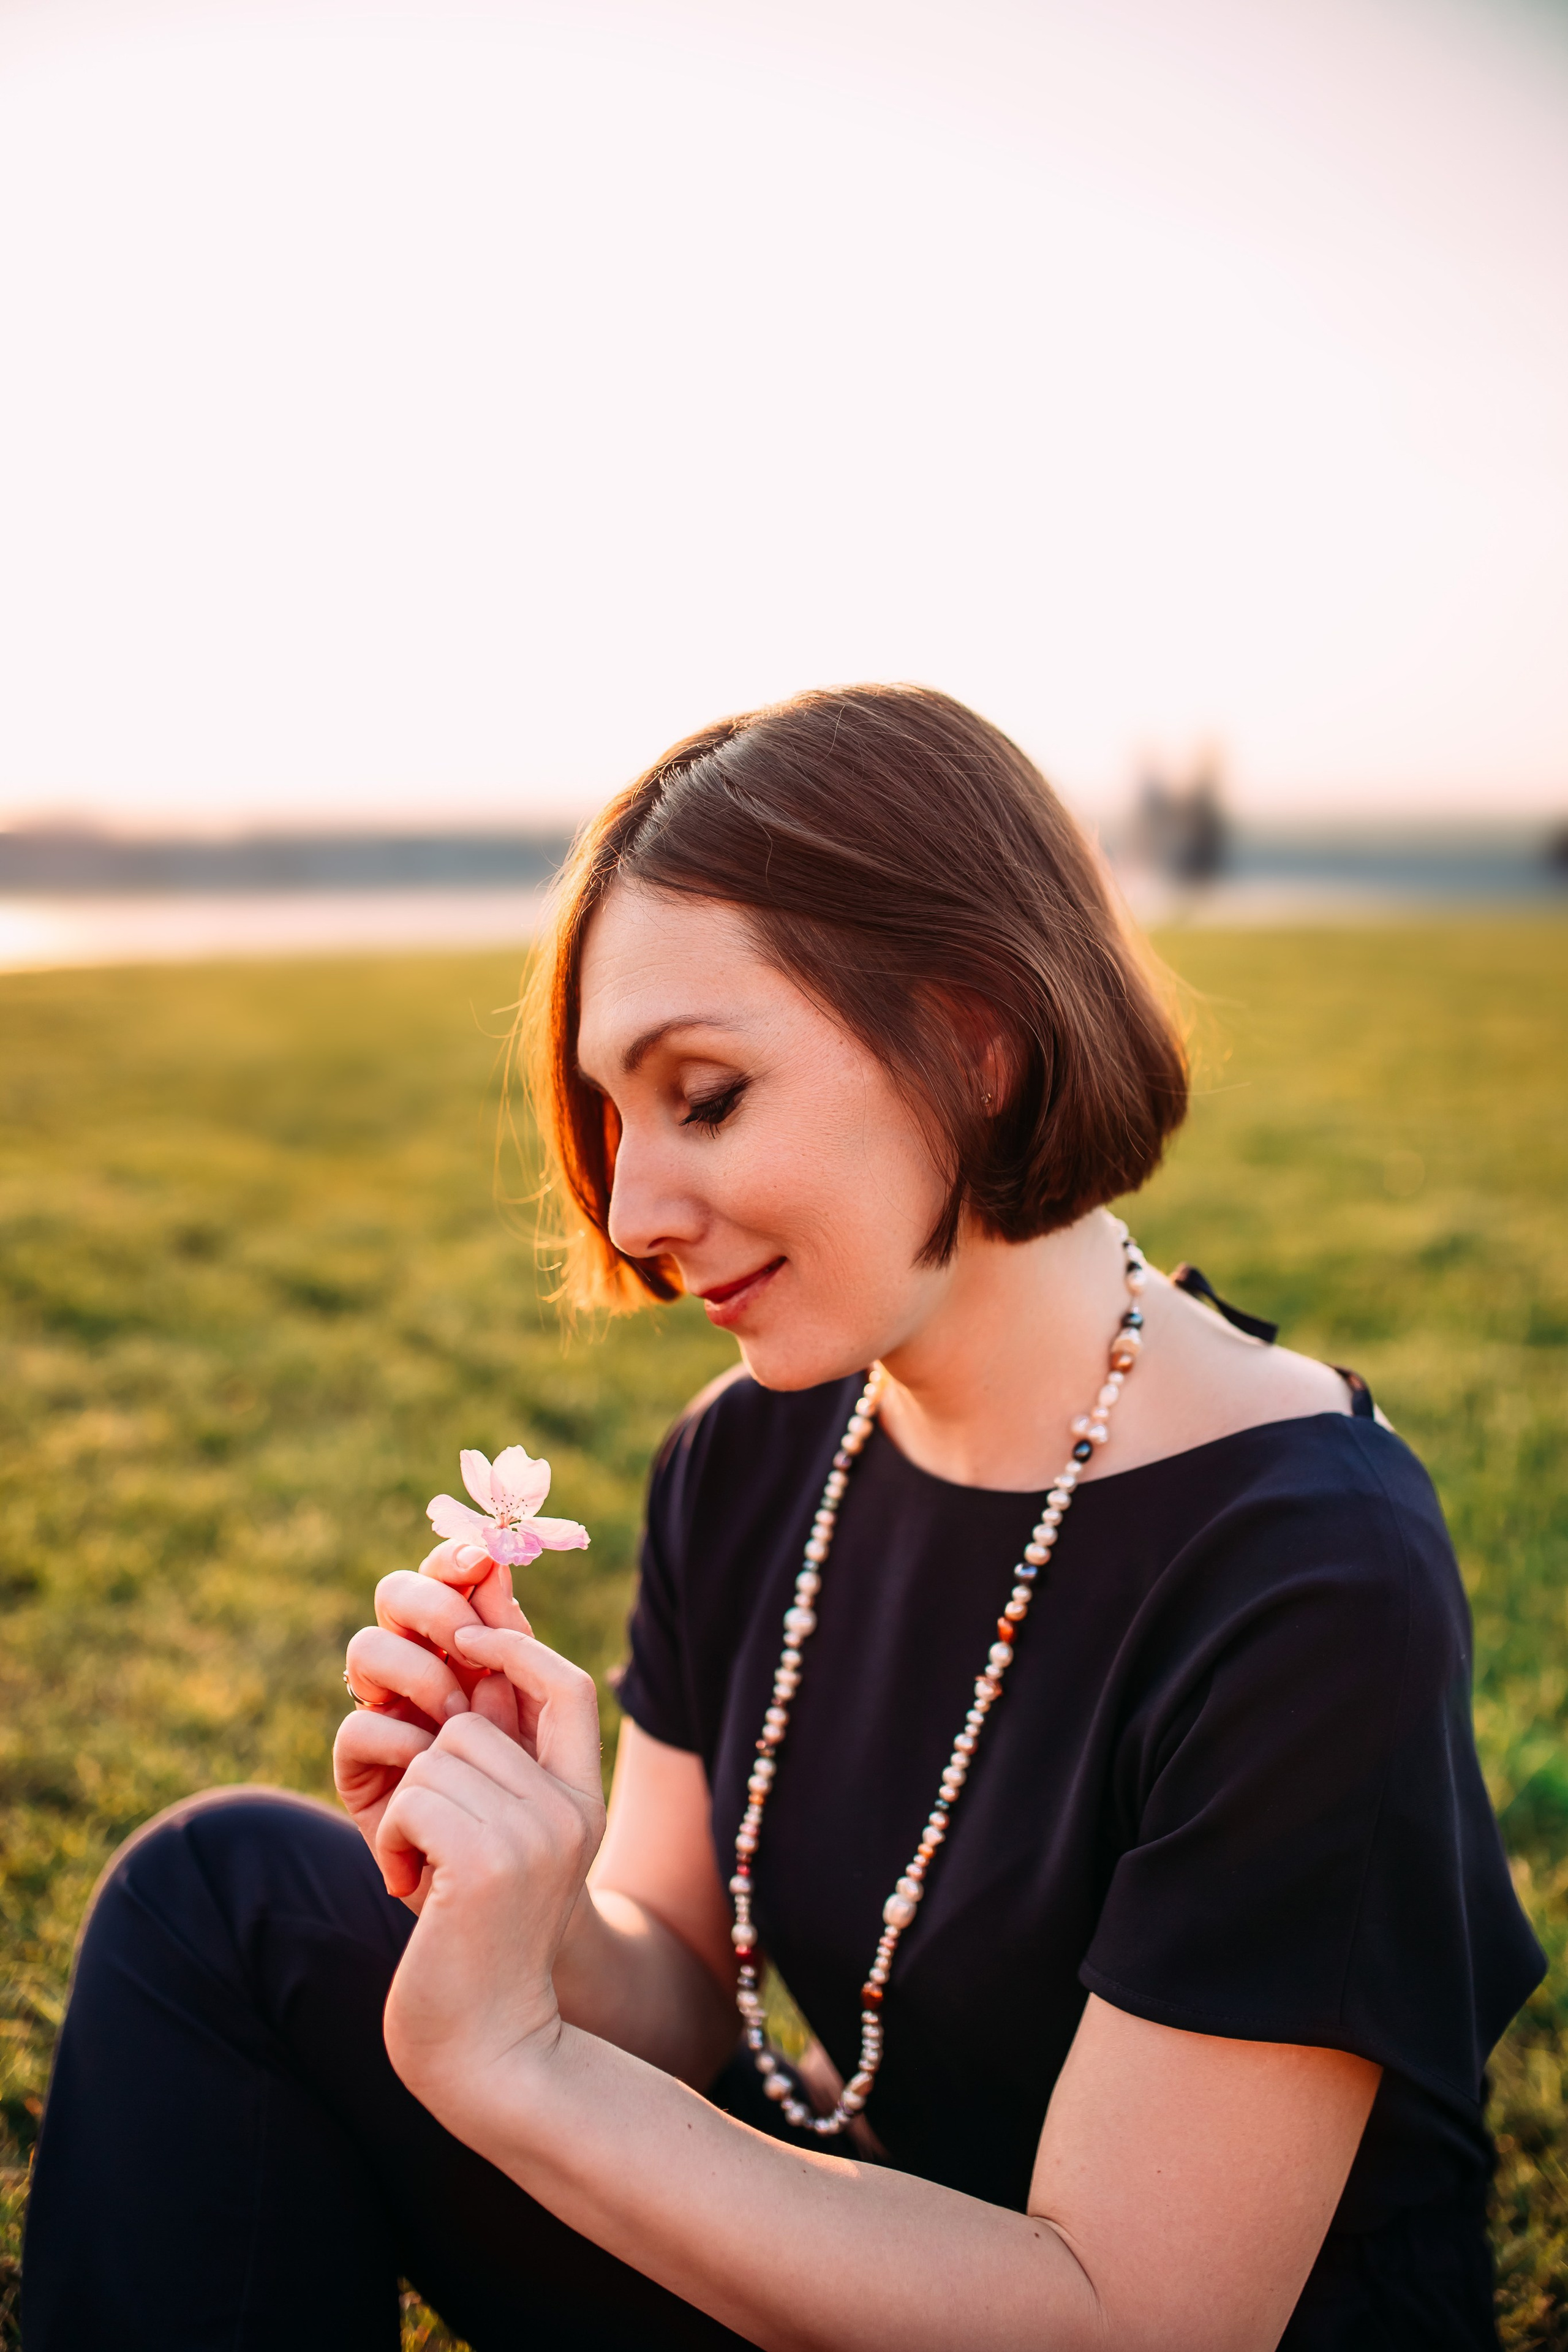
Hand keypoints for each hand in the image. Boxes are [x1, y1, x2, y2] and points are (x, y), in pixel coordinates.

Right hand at [332, 1539, 531, 1899]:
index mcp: (468, 1647)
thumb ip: (526, 1659)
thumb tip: (498, 1571)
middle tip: (471, 1647)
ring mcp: (384, 1713)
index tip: (482, 1558)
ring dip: (423, 1678)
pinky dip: (406, 1750)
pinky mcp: (359, 1768)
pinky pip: (361, 1728)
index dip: (455, 1557)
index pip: (448, 1576)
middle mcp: (419, 1669)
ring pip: (369, 1648)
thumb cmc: (532, 1812)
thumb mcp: (546, 1731)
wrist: (508, 1901)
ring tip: (458, 1724)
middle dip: (436, 1607)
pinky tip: (434, 1781)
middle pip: (396, 1592)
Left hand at [376, 1625, 605, 2115]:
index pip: (569, 1683)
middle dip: (430, 1774)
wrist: (487, 2050)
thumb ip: (503, 1772)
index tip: (467, 1648)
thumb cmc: (479, 1948)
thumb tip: (468, 1677)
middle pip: (473, 1724)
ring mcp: (532, 1833)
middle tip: (432, 1845)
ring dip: (408, 1812)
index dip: (516, 1648)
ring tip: (425, 1872)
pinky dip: (393, 1839)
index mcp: (582, 1802)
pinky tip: (410, 1887)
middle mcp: (568, 1810)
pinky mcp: (485, 1861)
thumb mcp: (509, 1849)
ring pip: (435, 1758)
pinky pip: (413, 1797)